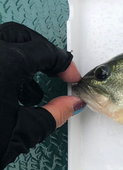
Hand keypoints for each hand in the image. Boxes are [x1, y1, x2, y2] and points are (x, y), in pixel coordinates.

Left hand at [0, 22, 84, 169]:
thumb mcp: (21, 133)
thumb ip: (54, 113)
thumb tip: (68, 105)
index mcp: (4, 63)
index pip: (45, 51)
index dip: (64, 65)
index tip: (69, 77)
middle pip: (20, 36)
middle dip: (41, 51)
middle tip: (52, 72)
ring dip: (18, 58)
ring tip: (26, 87)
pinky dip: (0, 67)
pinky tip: (3, 90)